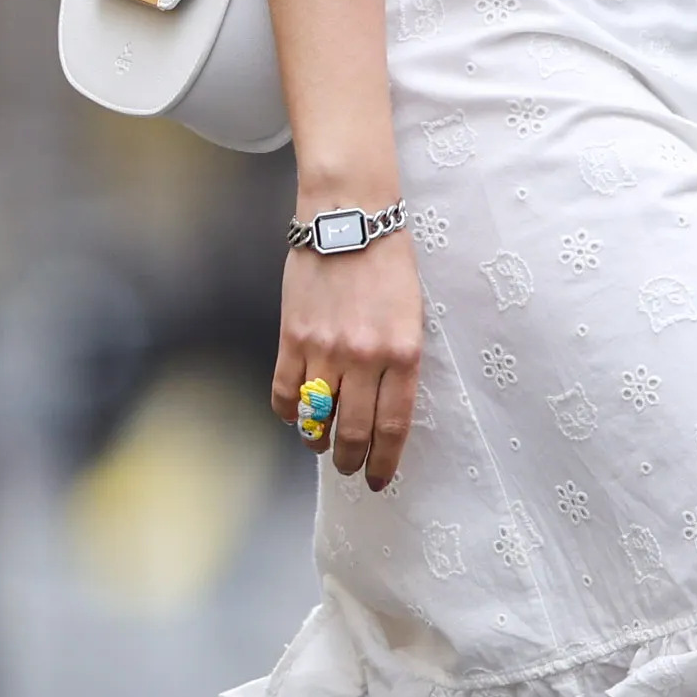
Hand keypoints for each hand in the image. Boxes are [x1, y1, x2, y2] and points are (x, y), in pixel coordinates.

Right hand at [274, 232, 426, 487]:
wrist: (349, 217)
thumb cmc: (388, 263)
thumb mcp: (411, 315)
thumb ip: (399, 362)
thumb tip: (382, 406)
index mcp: (403, 353)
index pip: (392, 427)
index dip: (384, 462)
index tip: (380, 479)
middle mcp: (364, 357)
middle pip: (354, 432)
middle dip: (352, 460)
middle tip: (351, 467)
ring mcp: (324, 349)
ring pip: (316, 419)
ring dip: (318, 441)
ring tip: (322, 444)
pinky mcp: (292, 336)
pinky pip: (285, 393)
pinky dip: (289, 414)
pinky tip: (296, 417)